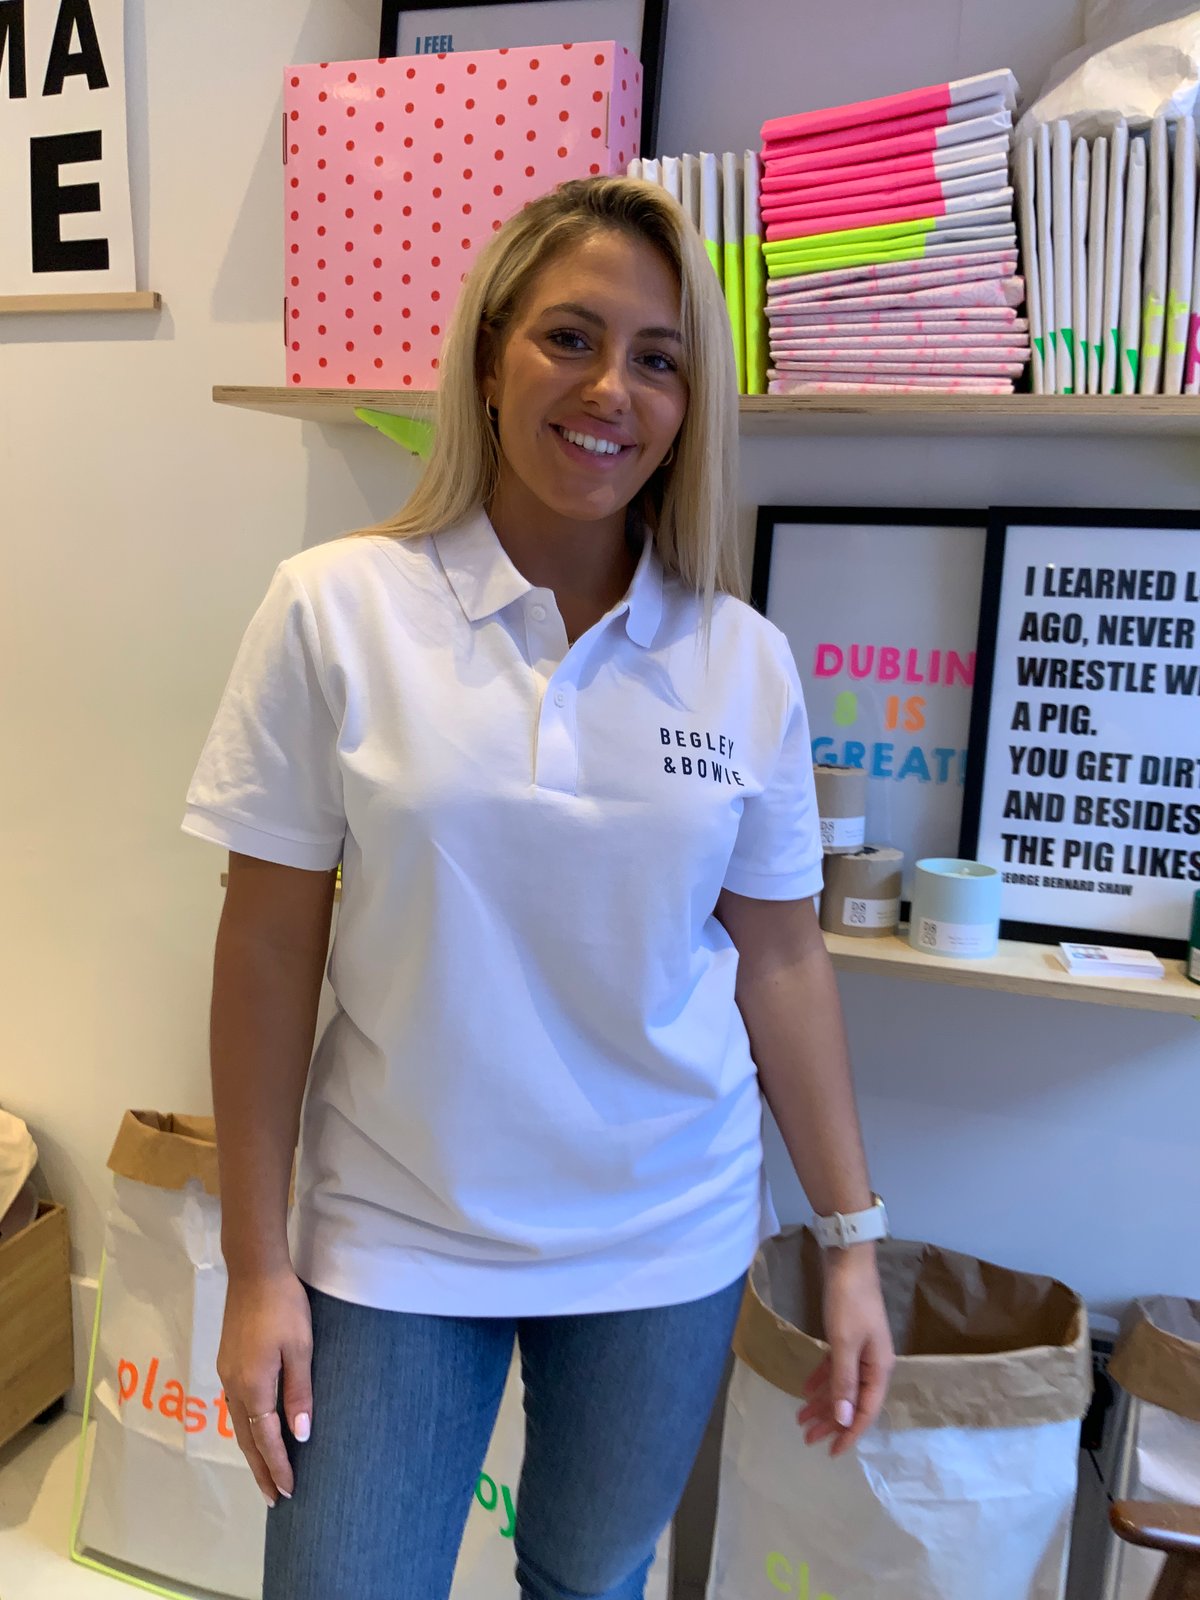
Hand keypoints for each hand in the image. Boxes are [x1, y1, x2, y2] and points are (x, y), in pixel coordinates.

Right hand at [216, 1265, 313, 1506]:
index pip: (266, 1440)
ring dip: (252, 1452)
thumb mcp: (300, 1348)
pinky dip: (246, 1430)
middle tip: (274, 1498)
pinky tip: (255, 1431)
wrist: (254, 1271)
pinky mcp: (227, 1362)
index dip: (278, 1467)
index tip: (289, 1492)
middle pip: (246, 1439)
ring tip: (265, 1473)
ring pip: (238, 1425)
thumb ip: (299, 1392)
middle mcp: (234, 1387)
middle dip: (261, 1470)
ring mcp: (227, 1374)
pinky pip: (236, 1408)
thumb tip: (299, 1434)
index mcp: (253, 1387)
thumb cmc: (283, 1307)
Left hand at [796, 1245, 893, 1457]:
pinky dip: (821, 1380)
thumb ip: (843, 1382)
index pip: (866, 1412)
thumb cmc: (849, 1301)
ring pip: (841, 1386)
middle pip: (853, 1402)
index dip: (850, 1434)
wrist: (848, 1259)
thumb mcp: (844, 1343)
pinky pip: (835, 1368)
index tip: (831, 1453)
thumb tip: (845, 1420)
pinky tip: (805, 1389)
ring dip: (823, 1402)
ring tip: (800, 1419)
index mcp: (879, 1368)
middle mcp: (873, 1363)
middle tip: (807, 1438)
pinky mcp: (847, 1337)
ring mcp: (861, 1350)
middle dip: (831, 1422)